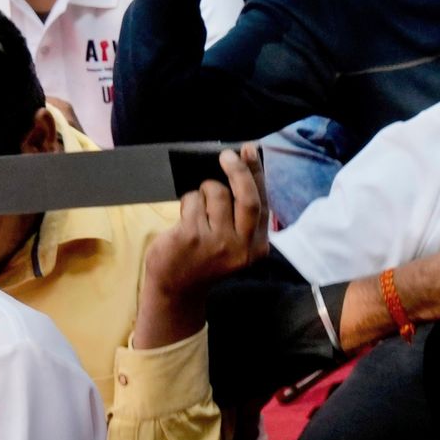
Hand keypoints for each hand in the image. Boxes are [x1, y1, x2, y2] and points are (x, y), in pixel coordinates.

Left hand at [136, 148, 268, 347]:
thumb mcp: (235, 242)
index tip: (250, 151)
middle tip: (227, 155)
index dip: (257, 174)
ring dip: (204, 191)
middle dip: (238, 170)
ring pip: (215, 193)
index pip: (262, 203)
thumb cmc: (206, 257)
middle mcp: (241, 246)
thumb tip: (246, 167)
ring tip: (198, 208)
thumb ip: (243, 214)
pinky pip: (192, 201)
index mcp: (257, 247)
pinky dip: (188, 202)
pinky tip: (185, 218)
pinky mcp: (191, 236)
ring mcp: (216, 242)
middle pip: (247, 197)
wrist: (176, 288)